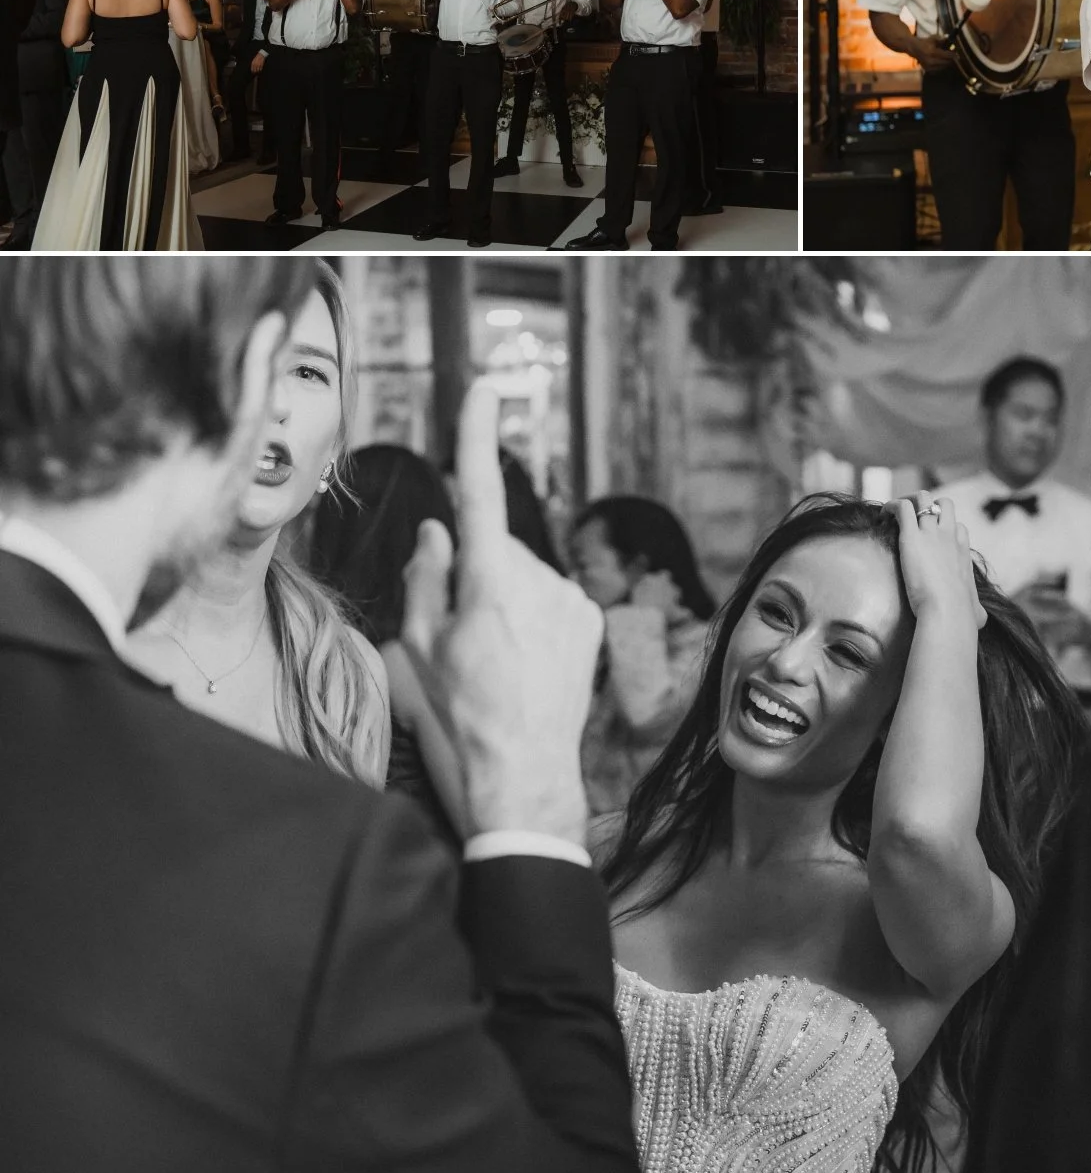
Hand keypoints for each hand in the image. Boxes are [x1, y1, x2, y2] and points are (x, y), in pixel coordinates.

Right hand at [403, 375, 603, 848]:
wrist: (524, 783)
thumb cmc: (462, 722)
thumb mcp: (419, 650)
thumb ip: (425, 577)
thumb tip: (439, 530)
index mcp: (487, 582)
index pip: (479, 490)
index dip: (478, 436)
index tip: (483, 389)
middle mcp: (536, 581)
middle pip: (494, 548)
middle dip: (475, 575)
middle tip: (461, 640)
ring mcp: (569, 601)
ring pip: (523, 574)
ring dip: (505, 600)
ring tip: (497, 663)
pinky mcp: (589, 621)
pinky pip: (550, 598)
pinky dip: (534, 617)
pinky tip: (526, 664)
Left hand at [895, 490, 985, 638]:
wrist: (947, 611)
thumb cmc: (961, 615)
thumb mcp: (976, 609)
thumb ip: (977, 609)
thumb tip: (981, 619)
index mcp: (963, 549)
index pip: (958, 526)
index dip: (945, 528)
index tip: (932, 538)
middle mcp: (949, 535)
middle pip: (943, 503)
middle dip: (928, 505)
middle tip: (912, 519)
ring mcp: (931, 532)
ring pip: (922, 498)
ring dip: (908, 501)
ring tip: (893, 513)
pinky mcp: (912, 536)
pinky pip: (902, 507)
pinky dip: (891, 506)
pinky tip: (883, 515)